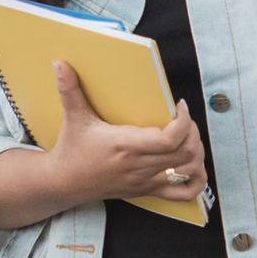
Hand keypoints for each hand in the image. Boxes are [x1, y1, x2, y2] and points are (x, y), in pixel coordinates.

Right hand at [44, 61, 206, 203]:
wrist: (64, 182)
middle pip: (185, 153)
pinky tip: (193, 166)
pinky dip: (195, 181)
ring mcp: (145, 180)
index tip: (179, 105)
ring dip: (197, 153)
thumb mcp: (73, 117)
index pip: (169, 138)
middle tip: (184, 118)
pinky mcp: (147, 191)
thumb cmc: (72, 149)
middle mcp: (139, 165)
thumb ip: (69, 89)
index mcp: (126, 145)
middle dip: (193, 132)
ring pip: (188, 170)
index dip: (184, 121)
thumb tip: (60, 63)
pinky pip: (182, 194)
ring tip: (188, 136)